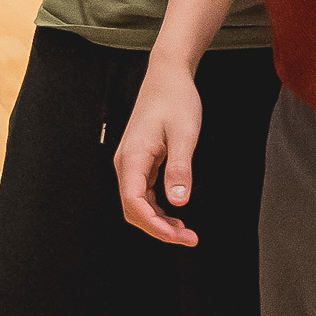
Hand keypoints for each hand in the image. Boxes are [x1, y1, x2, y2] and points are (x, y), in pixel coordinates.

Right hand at [112, 64, 209, 249]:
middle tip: (189, 239)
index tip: (181, 236)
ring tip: (186, 231)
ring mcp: (131, 163)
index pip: (135, 204)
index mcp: (133, 158)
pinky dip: (158, 208)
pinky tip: (176, 212)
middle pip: (133, 210)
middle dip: (158, 229)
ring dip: (159, 221)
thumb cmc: (176, 100)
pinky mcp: (140, 161)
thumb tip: (179, 201)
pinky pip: (143, 193)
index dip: (156, 226)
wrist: (167, 76)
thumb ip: (180, 169)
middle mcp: (126, 164)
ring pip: (137, 204)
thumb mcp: (184, 135)